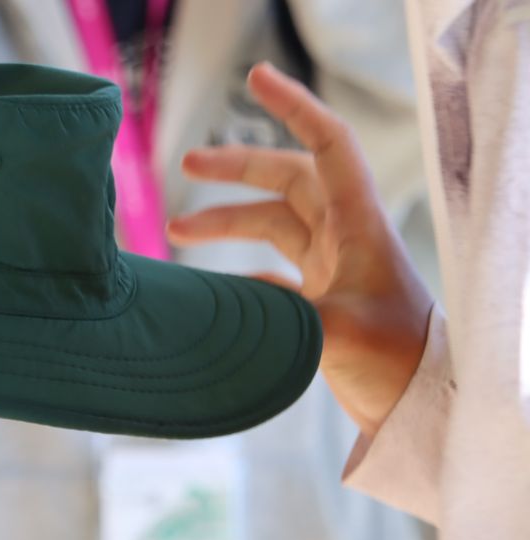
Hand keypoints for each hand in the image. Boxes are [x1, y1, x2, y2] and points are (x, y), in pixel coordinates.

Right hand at [167, 62, 434, 437]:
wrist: (419, 405)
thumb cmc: (393, 360)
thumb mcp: (338, 334)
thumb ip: (279, 314)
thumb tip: (222, 303)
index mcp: (356, 224)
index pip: (326, 146)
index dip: (293, 107)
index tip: (256, 79)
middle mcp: (343, 236)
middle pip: (285, 179)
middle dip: (235, 167)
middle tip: (187, 163)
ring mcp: (331, 266)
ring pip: (271, 222)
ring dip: (225, 220)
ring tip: (176, 228)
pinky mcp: (320, 298)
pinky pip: (272, 267)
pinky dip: (240, 267)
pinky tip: (213, 283)